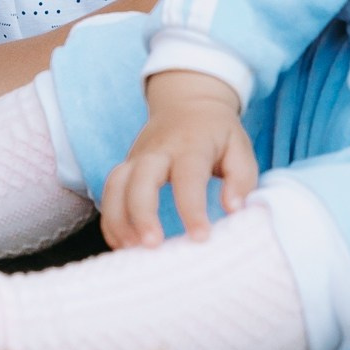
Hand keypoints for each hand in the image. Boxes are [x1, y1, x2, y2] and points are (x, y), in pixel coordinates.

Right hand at [102, 71, 254, 248]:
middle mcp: (158, 150)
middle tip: (153, 245)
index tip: (200, 238)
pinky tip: (122, 244)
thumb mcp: (240, 147)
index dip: (192, 209)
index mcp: (191, 145)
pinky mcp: (126, 167)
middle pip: (139, 179)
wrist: (188, 100)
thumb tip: (234, 208)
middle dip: (141, 213)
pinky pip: (108, 193)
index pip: (188, 176)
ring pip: (115, 185)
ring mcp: (137, 157)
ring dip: (118, 219)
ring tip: (131, 249)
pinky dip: (110, 220)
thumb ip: (241, 179)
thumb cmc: (217, 132)